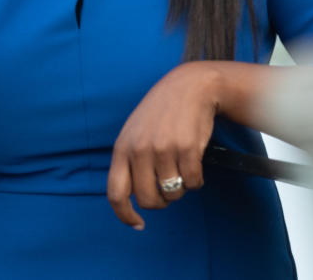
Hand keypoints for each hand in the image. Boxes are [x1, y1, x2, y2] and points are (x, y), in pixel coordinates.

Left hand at [107, 62, 218, 229]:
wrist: (190, 86)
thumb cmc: (161, 113)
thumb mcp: (135, 132)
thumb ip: (130, 161)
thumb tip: (132, 198)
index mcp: (122, 148)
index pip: (116, 193)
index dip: (125, 215)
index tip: (138, 224)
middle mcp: (140, 150)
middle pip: (148, 200)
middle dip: (161, 202)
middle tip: (168, 189)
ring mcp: (164, 149)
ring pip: (173, 193)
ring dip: (180, 189)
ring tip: (182, 169)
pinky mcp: (188, 148)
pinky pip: (193, 183)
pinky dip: (197, 180)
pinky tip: (195, 163)